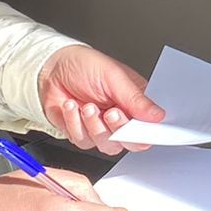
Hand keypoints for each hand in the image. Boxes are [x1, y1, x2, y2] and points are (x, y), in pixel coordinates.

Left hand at [39, 45, 164, 153]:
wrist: (51, 69)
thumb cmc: (85, 65)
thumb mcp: (114, 76)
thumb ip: (135, 98)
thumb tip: (158, 115)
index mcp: (135, 102)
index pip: (149, 127)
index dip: (145, 131)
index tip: (136, 125)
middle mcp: (121, 118)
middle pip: (130, 142)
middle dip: (118, 128)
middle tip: (111, 112)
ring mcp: (101, 128)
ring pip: (106, 145)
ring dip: (94, 126)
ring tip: (87, 105)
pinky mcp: (82, 134)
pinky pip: (83, 141)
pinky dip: (75, 123)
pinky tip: (72, 107)